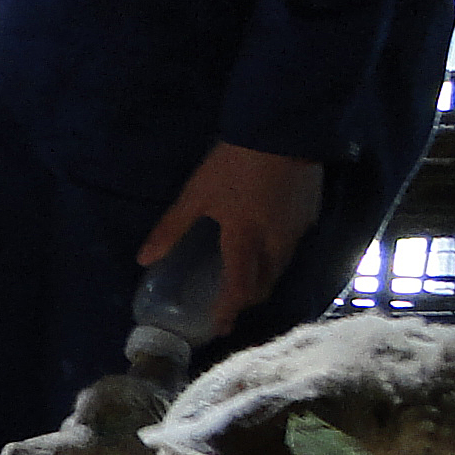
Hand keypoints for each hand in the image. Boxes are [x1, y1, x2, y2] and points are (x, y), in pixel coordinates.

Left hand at [139, 145, 323, 336]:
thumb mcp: (197, 194)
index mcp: (246, 240)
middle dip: (247, 299)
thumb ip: (172, 228)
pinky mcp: (311, 213)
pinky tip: (266, 250)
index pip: (239, 289)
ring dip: (264, 280)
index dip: (228, 310)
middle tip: (230, 307)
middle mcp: (276, 243)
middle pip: (264, 284)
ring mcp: (297, 229)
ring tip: (246, 283)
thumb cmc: (235, 162)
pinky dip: (277, 258)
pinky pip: (292, 248)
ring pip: (281, 268)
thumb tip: (143, 259)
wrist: (284, 127)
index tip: (219, 326)